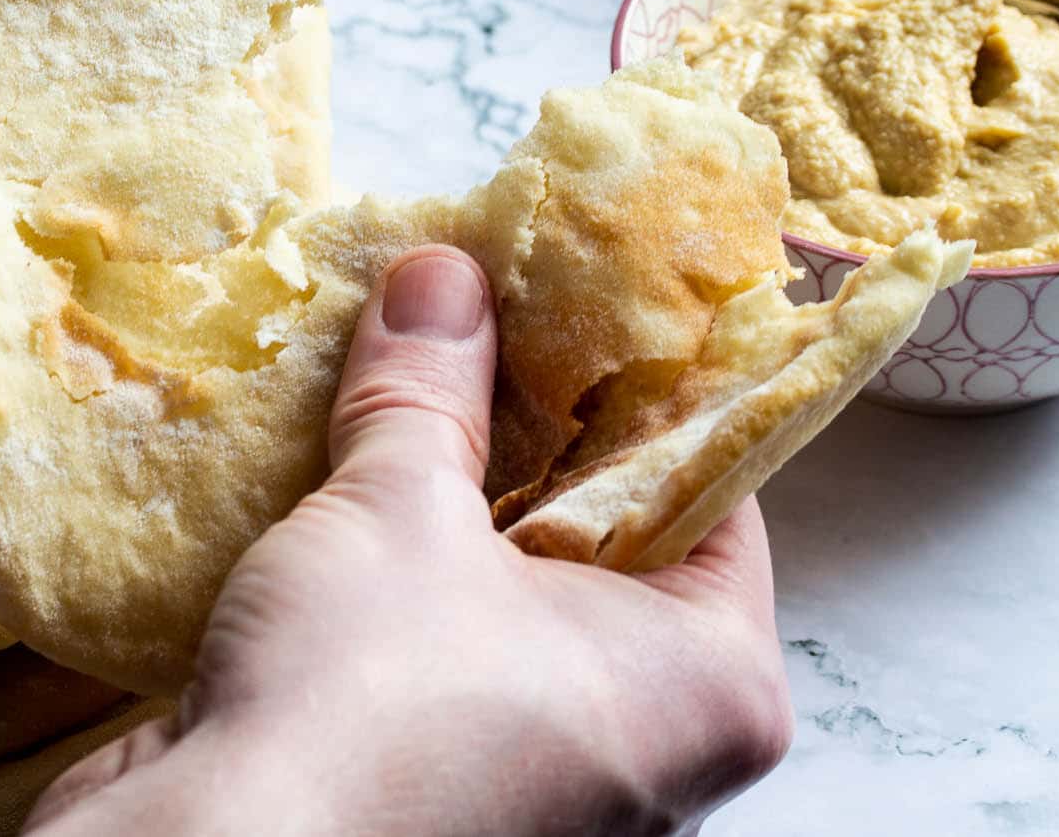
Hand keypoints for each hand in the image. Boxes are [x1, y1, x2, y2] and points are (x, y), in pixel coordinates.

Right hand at [29, 249, 794, 836]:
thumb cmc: (364, 710)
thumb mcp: (400, 514)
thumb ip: (430, 391)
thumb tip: (441, 275)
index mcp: (712, 679)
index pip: (712, 483)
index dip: (639, 374)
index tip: (582, 286)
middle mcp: (654, 738)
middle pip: (610, 531)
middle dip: (530, 424)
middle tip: (480, 307)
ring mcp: (552, 770)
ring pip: (517, 586)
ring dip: (452, 491)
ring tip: (404, 368)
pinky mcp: (450, 783)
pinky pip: (449, 642)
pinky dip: (405, 568)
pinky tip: (346, 476)